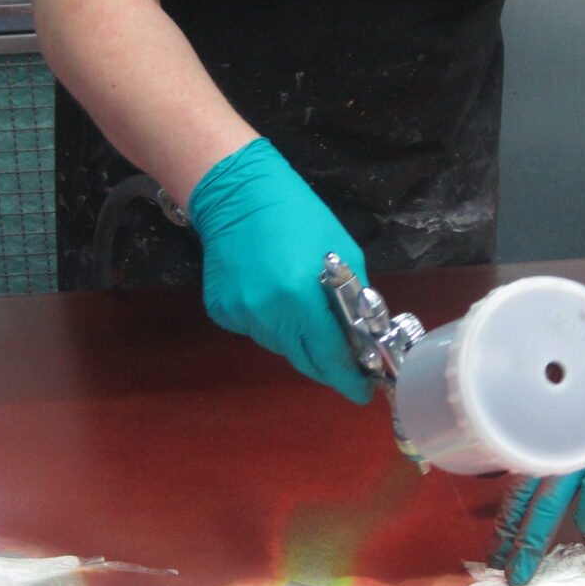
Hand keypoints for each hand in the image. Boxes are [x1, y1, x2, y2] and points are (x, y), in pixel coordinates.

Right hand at [187, 137, 373, 402]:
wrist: (238, 194)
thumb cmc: (298, 216)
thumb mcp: (342, 252)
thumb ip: (354, 299)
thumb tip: (363, 336)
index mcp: (301, 298)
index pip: (329, 355)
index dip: (348, 378)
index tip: (363, 392)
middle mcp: (267, 314)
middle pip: (303, 359)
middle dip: (326, 364)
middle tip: (344, 363)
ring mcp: (240, 314)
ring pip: (279, 344)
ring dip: (296, 337)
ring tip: (300, 306)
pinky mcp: (221, 311)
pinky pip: (255, 329)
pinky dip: (269, 321)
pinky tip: (270, 292)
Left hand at [488, 300, 584, 585]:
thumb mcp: (571, 409)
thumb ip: (553, 443)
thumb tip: (528, 479)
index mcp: (555, 437)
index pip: (521, 490)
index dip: (508, 528)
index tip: (496, 558)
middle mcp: (580, 451)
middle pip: (546, 509)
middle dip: (529, 547)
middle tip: (517, 577)